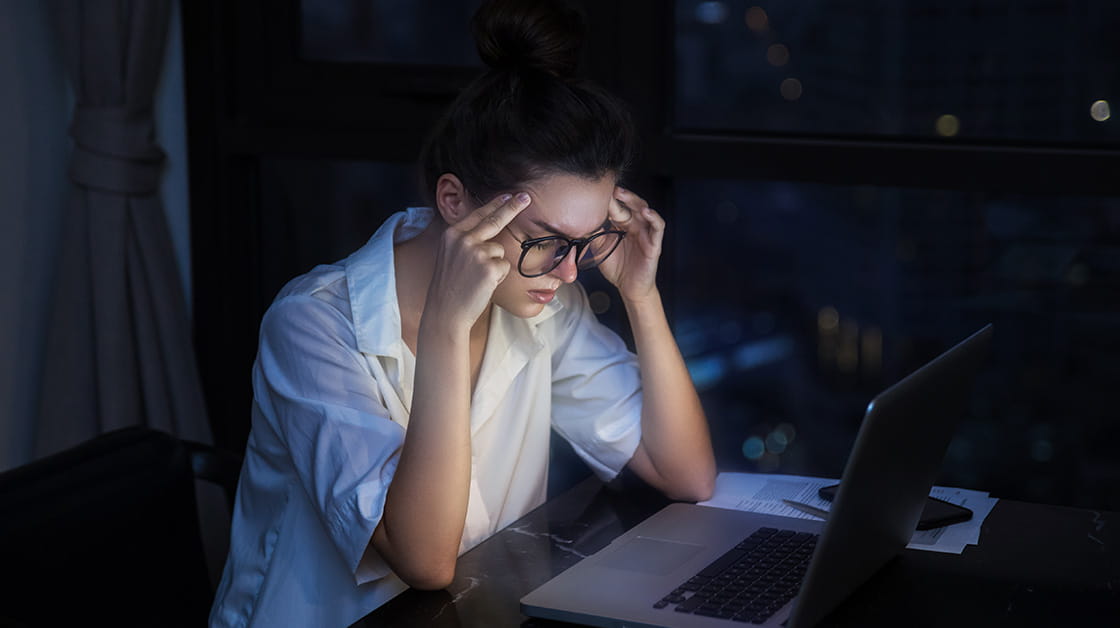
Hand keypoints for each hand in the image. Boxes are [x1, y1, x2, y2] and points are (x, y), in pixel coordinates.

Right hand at [424, 193, 530, 331]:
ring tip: (478, 279)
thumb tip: (488, 229)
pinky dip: (498, 277)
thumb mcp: (450, 257)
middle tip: (526, 196)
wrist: (445, 312)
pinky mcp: (489, 267)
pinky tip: (483, 285)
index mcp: (452, 235)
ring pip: (500, 250)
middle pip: (494, 219)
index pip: (478, 215)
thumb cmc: (450, 287)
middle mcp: (463, 239)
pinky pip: (504, 266)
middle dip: (512, 206)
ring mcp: (476, 252)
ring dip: (495, 264)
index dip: (495, 204)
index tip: (508, 195)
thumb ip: (466, 241)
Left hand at [597, 187, 663, 303]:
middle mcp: (635, 225)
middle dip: (621, 195)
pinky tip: (645, 212)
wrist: (629, 288)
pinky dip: (653, 218)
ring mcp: (646, 233)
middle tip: (609, 188)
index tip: (596, 191)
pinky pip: (658, 227)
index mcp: (623, 225)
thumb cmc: (617, 268)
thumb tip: (577, 221)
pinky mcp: (654, 243)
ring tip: (623, 194)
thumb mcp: (600, 248)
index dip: (609, 199)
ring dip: (635, 201)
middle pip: (631, 204)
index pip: (617, 207)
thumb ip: (593, 233)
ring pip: (644, 210)